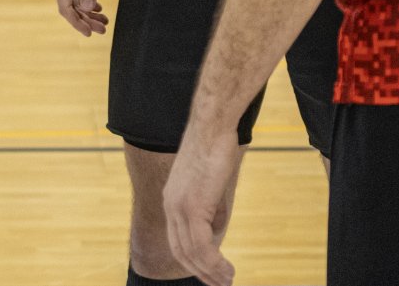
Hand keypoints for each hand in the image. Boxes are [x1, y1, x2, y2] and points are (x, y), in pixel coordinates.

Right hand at [47, 0, 107, 35]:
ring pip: (75, 2)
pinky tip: (98, 7)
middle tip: (103, 29)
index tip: (89, 33)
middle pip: (71, 7)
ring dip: (88, 12)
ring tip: (104, 21)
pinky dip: (87, 2)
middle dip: (86, 20)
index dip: (77, 22)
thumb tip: (87, 9)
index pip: (66, 8)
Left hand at [164, 122, 245, 285]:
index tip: (209, 272)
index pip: (177, 239)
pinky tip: (226, 269)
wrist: (212, 128)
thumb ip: (208, 206)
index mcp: (171, 200)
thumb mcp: (208, 183)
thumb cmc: (213, 149)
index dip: (193, 260)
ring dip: (211, 271)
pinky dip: (213, 262)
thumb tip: (214, 228)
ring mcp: (179, 207)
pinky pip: (202, 245)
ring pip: (192, 252)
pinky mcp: (193, 206)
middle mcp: (170, 205)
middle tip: (221, 283)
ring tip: (228, 281)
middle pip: (181, 251)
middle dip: (201, 272)